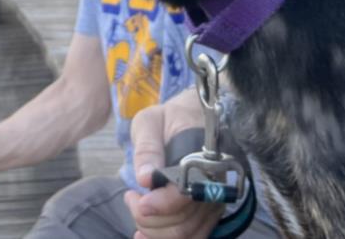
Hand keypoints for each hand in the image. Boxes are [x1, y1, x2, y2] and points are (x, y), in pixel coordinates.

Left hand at [124, 90, 223, 238]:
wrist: (191, 119)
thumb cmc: (169, 118)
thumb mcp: (150, 121)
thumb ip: (148, 148)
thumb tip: (144, 178)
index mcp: (203, 160)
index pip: (185, 195)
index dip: (160, 205)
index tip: (136, 200)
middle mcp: (214, 186)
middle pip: (183, 222)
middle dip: (149, 218)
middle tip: (130, 197)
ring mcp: (214, 202)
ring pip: (185, 234)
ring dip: (154, 231)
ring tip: (135, 208)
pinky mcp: (209, 213)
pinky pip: (193, 236)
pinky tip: (145, 234)